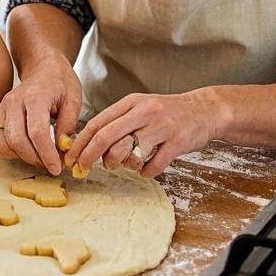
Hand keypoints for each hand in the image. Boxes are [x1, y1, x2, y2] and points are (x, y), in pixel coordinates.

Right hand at [0, 59, 81, 175]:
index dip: (46, 154)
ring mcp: (2, 106)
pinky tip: (19, 149)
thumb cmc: (60, 82)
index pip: (37, 132)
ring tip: (37, 156)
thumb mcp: (74, 100)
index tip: (57, 168)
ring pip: (3, 141)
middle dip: (34, 158)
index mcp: (36, 97)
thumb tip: (62, 149)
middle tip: (49, 164)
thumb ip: (68, 125)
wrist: (44, 67)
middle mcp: (14, 101)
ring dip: (20, 156)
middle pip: (16, 139)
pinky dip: (3, 148)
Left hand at [64, 88, 224, 177]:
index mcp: (131, 103)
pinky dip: (146, 172)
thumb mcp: (140, 108)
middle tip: (83, 168)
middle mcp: (145, 112)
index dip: (81, 142)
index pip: (98, 123)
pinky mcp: (178, 142)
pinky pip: (153, 165)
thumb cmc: (166, 113)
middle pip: (107, 136)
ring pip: (129, 152)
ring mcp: (162, 126)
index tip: (70, 157)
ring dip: (122, 164)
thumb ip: (118, 122)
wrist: (205, 109)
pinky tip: (147, 169)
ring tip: (127, 164)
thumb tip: (90, 145)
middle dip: (90, 155)